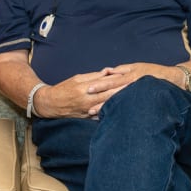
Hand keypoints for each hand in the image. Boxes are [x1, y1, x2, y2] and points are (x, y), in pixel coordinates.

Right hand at [35, 63, 178, 117]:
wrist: (49, 104)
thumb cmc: (63, 89)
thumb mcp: (77, 78)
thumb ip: (93, 76)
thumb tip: (108, 72)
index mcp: (86, 89)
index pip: (107, 85)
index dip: (121, 83)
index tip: (134, 79)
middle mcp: (88, 102)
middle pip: (111, 98)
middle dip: (126, 94)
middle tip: (142, 90)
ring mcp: (88, 112)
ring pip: (108, 108)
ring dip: (122, 105)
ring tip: (136, 103)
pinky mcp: (88, 119)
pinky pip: (102, 117)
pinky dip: (112, 115)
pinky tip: (124, 115)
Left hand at [80, 63, 179, 114]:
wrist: (174, 80)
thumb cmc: (153, 72)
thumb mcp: (137, 66)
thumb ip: (122, 69)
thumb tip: (107, 71)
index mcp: (130, 75)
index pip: (111, 81)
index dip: (100, 85)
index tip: (88, 90)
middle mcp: (132, 85)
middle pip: (113, 94)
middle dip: (100, 102)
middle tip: (88, 110)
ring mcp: (137, 95)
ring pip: (120, 103)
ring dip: (108, 110)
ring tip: (96, 116)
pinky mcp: (143, 102)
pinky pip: (129, 107)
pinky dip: (119, 112)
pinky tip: (111, 119)